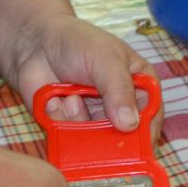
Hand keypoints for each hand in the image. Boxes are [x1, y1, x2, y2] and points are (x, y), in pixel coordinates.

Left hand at [0, 12, 151, 132]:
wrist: (36, 43)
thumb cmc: (78, 43)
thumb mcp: (105, 60)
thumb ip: (119, 90)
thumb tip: (130, 125)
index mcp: (139, 87)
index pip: (151, 116)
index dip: (146, 132)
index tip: (135, 143)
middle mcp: (120, 108)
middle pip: (126, 138)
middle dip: (110, 138)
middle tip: (96, 129)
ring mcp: (95, 120)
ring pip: (97, 142)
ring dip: (82, 123)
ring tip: (70, 98)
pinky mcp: (70, 128)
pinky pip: (71, 139)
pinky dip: (63, 121)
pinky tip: (58, 100)